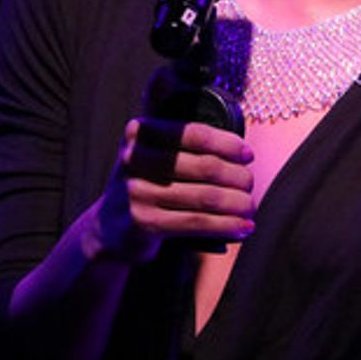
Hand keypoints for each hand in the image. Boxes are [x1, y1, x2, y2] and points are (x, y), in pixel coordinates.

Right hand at [92, 117, 255, 263]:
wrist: (110, 227)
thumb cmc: (147, 183)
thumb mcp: (152, 151)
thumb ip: (181, 135)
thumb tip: (237, 140)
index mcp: (140, 132)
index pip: (194, 133)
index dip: (228, 144)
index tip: (247, 155)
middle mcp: (134, 158)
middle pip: (206, 166)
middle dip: (238, 176)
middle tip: (250, 184)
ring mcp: (136, 191)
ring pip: (206, 196)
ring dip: (237, 203)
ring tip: (250, 206)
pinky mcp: (143, 222)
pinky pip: (196, 222)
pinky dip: (225, 225)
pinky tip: (241, 226)